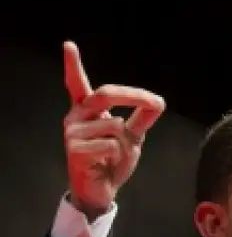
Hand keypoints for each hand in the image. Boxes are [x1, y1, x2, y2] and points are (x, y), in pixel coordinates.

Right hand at [61, 41, 165, 218]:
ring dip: (126, 141)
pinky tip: (106, 163)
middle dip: (134, 96)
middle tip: (155, 102)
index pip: (77, 83)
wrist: (102, 191)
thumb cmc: (112, 161)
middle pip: (106, 93)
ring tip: (114, 154)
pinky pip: (111, 144)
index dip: (72, 64)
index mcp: (87, 110)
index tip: (68, 44)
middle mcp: (76, 117)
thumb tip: (157, 101)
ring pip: (115, 124)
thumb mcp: (133, 136)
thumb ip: (142, 118)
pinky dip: (119, 154)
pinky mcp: (75, 150)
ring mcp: (72, 133)